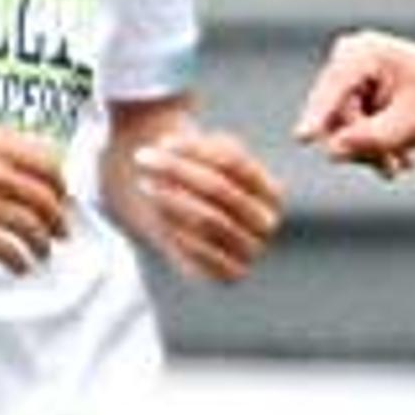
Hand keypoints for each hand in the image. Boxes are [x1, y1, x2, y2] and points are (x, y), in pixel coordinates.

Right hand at [0, 128, 71, 274]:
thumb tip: (31, 172)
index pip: (52, 168)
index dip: (61, 190)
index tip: (60, 203)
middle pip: (48, 203)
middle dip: (58, 224)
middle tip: (60, 235)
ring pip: (33, 230)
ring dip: (42, 247)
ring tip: (40, 255)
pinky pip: (8, 251)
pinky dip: (20, 262)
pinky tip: (19, 267)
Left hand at [117, 122, 284, 282]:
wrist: (186, 224)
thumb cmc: (194, 179)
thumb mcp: (199, 154)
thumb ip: (193, 147)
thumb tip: (169, 146)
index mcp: (272, 193)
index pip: (234, 163)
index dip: (195, 149)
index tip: (163, 141)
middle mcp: (267, 223)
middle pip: (220, 189)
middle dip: (176, 170)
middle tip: (142, 158)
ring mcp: (251, 251)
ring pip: (209, 219)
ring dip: (172, 199)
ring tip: (145, 185)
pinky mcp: (229, 273)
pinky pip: (202, 251)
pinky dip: (176, 231)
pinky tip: (156, 215)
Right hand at [294, 29, 414, 178]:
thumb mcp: (413, 125)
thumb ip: (372, 139)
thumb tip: (331, 152)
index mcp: (364, 53)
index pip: (334, 90)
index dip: (318, 117)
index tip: (302, 138)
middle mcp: (349, 58)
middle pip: (335, 114)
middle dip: (362, 146)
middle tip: (392, 171)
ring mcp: (349, 76)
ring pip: (341, 127)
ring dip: (370, 151)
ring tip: (401, 167)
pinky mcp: (353, 94)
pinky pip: (349, 129)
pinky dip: (374, 147)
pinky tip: (402, 160)